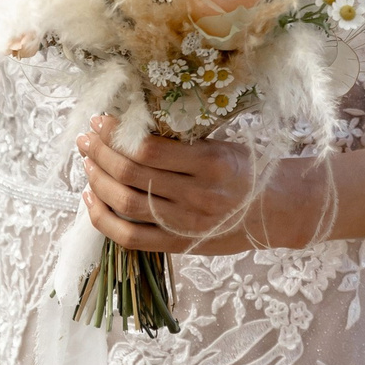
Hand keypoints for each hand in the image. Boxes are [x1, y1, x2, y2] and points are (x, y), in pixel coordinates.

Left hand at [77, 114, 320, 252]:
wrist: (279, 211)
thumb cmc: (247, 171)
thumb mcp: (220, 146)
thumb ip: (181, 142)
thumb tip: (129, 125)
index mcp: (209, 163)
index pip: (148, 149)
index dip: (115, 134)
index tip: (100, 120)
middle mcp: (197, 195)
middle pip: (131, 174)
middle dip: (99, 153)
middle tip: (85, 138)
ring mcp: (186, 224)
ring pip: (125, 204)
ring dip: (96, 181)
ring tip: (86, 163)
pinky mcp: (179, 244)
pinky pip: (131, 237)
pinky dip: (103, 218)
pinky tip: (90, 199)